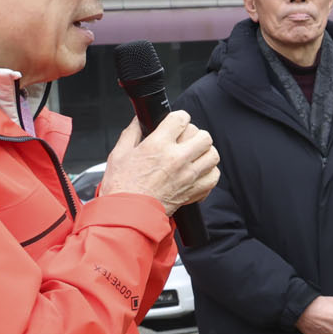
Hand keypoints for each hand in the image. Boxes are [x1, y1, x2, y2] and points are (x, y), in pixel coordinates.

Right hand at [98, 112, 218, 214]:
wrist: (127, 215)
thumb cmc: (121, 187)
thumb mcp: (118, 153)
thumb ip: (131, 133)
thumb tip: (139, 120)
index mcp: (158, 145)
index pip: (181, 118)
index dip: (178, 118)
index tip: (175, 123)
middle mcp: (177, 158)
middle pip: (203, 135)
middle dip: (194, 134)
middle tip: (184, 140)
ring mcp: (188, 175)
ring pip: (213, 154)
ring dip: (204, 152)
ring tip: (193, 155)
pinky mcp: (194, 191)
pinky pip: (214, 177)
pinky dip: (209, 173)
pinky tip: (197, 172)